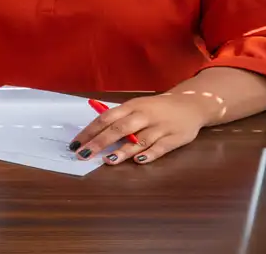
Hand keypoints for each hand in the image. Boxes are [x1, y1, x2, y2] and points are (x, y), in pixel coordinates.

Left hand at [70, 93, 213, 164]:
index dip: (90, 131)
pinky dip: (150, 154)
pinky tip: (139, 161)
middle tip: (84, 154)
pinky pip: (161, 147)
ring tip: (108, 160)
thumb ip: (118, 119)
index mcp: (131, 106)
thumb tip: (92, 134)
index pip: (106, 118)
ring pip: (140, 139)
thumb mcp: (136, 107)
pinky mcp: (175, 138)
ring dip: (124, 150)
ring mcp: (160, 127)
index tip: (75, 144)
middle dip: (100, 142)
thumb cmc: (156, 108)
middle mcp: (144, 115)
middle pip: (120, 129)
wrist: (191, 104)